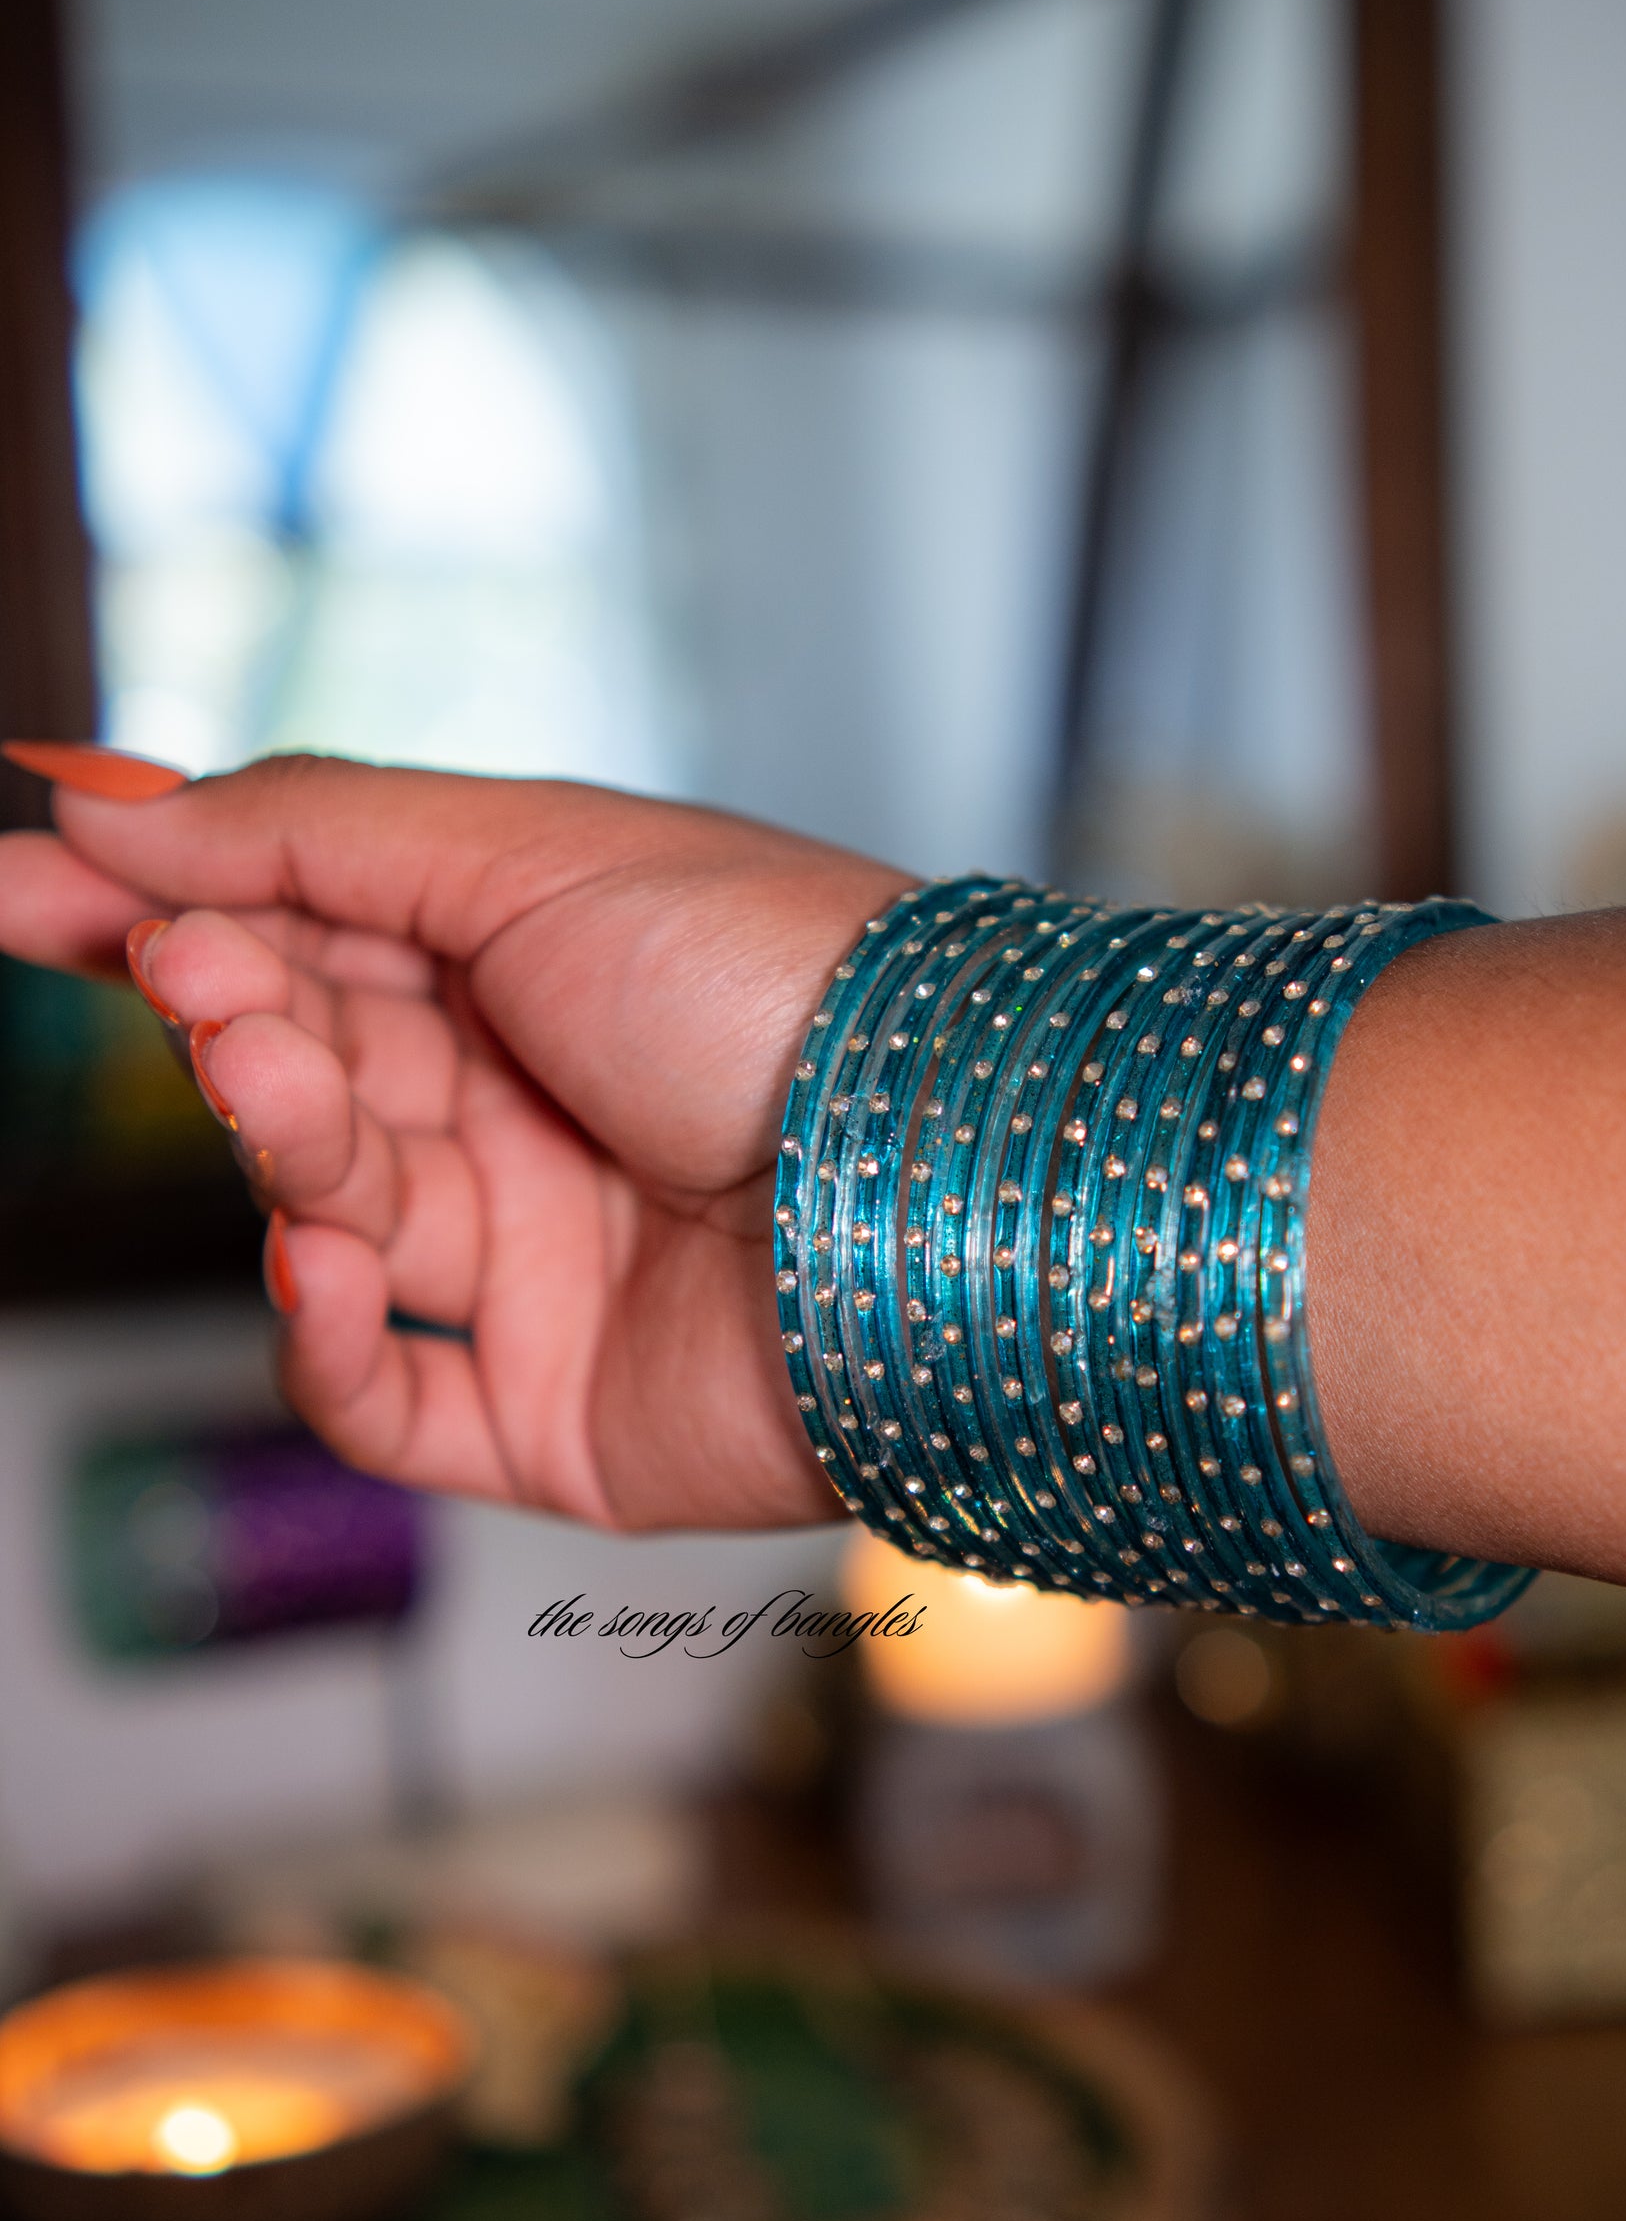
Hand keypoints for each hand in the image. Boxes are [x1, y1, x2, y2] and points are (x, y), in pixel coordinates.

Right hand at [0, 754, 906, 1529]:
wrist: (940, 1182)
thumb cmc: (783, 987)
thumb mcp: (534, 850)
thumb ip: (312, 832)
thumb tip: (119, 803)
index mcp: (540, 964)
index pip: (304, 933)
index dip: (156, 911)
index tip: (18, 886)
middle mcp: (533, 1112)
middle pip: (301, 1068)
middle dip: (226, 1017)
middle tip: (190, 983)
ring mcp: (539, 1270)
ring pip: (321, 1214)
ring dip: (279, 1142)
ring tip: (280, 1077)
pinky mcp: (550, 1417)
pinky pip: (374, 1397)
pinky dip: (316, 1334)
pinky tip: (321, 1258)